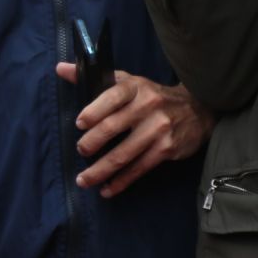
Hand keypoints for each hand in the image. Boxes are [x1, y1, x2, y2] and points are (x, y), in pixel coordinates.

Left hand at [58, 63, 213, 197]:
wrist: (197, 109)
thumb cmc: (152, 96)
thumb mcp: (128, 81)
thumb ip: (96, 78)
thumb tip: (60, 69)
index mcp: (135, 87)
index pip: (111, 96)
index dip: (93, 111)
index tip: (79, 124)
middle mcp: (147, 106)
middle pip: (113, 127)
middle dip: (91, 143)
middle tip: (80, 152)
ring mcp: (158, 129)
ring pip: (124, 153)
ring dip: (101, 170)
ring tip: (84, 180)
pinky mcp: (166, 149)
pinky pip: (139, 168)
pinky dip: (121, 181)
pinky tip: (107, 189)